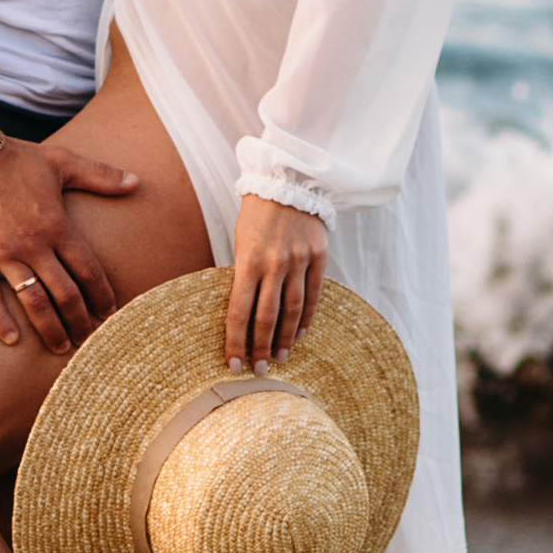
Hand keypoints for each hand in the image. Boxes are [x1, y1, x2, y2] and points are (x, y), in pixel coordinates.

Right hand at [0, 137, 132, 353]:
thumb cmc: (15, 157)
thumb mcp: (61, 161)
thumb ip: (100, 175)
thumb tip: (136, 181)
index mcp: (57, 224)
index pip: (88, 270)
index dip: (103, 296)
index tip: (111, 315)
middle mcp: (33, 244)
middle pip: (65, 293)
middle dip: (81, 321)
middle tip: (90, 342)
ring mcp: (2, 253)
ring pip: (32, 301)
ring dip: (49, 329)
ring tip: (60, 349)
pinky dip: (1, 320)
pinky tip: (13, 340)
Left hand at [226, 192, 327, 368]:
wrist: (288, 181)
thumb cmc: (256, 213)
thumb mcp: (240, 241)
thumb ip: (243, 274)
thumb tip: (241, 313)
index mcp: (248, 259)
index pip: (239, 311)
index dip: (235, 342)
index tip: (233, 365)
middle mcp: (274, 263)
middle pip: (267, 316)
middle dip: (261, 348)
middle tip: (259, 371)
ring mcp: (299, 260)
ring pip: (293, 309)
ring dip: (285, 338)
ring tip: (280, 358)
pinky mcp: (319, 256)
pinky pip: (314, 294)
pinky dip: (307, 317)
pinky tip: (299, 334)